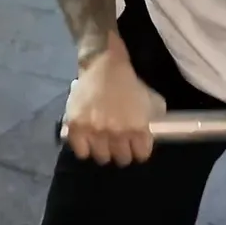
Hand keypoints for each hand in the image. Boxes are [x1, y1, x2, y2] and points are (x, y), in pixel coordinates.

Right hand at [63, 49, 166, 165]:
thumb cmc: (127, 83)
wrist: (103, 65)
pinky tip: (87, 140)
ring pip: (102, 157)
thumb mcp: (148, 101)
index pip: (141, 155)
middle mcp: (117, 133)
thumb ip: (149, 122)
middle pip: (122, 159)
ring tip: (102, 142)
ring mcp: (95, 131)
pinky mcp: (76, 128)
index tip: (135, 147)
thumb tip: (146, 140)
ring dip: (103, 151)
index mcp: (137, 127)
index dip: (139, 151)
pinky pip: (81, 152)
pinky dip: (84, 148)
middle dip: (122, 152)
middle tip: (118, 144)